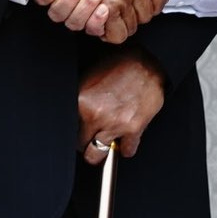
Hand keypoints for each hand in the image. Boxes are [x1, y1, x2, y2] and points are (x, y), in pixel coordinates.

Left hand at [77, 48, 166, 163]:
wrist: (147, 62)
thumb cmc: (119, 65)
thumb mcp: (90, 77)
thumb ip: (80, 100)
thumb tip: (75, 116)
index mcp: (82, 101)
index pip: (69, 130)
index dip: (74, 131)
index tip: (79, 131)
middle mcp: (96, 115)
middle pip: (81, 146)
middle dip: (85, 144)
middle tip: (91, 139)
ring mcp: (114, 124)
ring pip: (97, 155)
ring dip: (102, 151)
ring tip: (105, 143)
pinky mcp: (134, 129)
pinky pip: (126, 151)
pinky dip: (126, 148)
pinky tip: (125, 140)